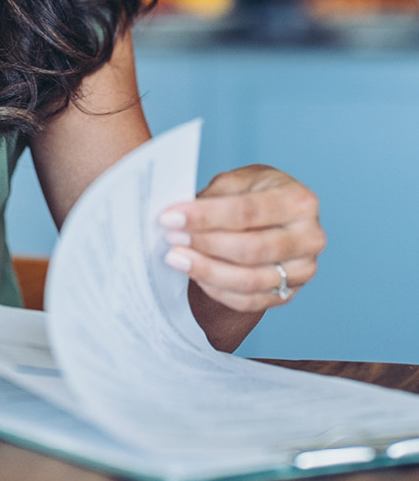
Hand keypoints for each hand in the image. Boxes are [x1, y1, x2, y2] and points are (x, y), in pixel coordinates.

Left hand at [160, 165, 325, 313]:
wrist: (276, 217)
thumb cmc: (255, 193)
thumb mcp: (239, 180)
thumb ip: (215, 196)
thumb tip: (179, 214)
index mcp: (299, 201)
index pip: (247, 211)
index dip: (205, 216)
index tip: (171, 217)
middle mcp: (310, 238)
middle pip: (251, 249)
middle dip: (204, 244)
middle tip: (171, 238)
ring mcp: (304, 270)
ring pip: (250, 280)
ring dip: (207, 270)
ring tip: (176, 258)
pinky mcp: (290, 293)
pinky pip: (249, 300)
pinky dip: (218, 290)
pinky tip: (195, 275)